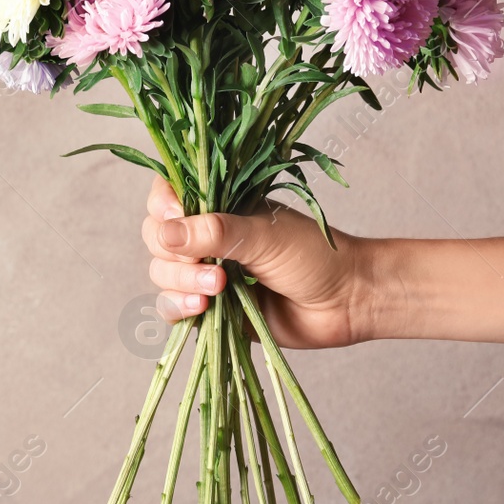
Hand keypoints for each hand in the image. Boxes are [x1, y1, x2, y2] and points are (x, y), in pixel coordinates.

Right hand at [141, 177, 372, 347]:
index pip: (168, 194)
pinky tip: (202, 309)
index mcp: (218, 204)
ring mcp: (205, 272)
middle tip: (213, 269)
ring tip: (218, 291)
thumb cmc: (315, 255)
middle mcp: (206, 236)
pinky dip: (178, 308)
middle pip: (157, 238)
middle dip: (176, 256)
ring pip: (162, 273)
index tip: (174, 215)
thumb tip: (165, 233)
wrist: (346, 302)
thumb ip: (215, 233)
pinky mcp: (209, 307)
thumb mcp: (265, 235)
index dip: (161, 204)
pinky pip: (171, 307)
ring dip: (180, 283)